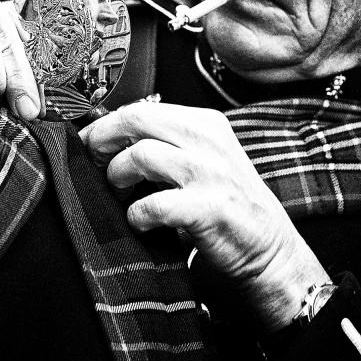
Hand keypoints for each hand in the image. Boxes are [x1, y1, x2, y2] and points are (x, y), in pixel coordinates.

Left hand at [79, 103, 329, 330]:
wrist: (272, 252)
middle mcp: (209, 141)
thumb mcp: (204, 159)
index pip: (142, 108)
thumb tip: (107, 137)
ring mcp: (211, 173)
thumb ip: (167, 143)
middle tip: (92, 163)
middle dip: (102, 140)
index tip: (89, 143)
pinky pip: (154, 203)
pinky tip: (142, 223)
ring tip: (121, 194)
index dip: (105, 125)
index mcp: (206, 123)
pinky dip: (137, 215)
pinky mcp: (210, 208)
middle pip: (136, 119)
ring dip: (118, 177)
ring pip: (141, 155)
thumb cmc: (228, 206)